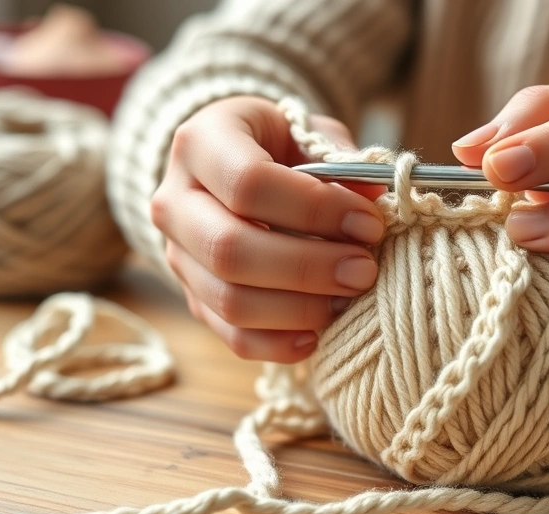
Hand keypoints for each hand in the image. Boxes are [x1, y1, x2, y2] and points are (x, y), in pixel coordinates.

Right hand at [150, 96, 385, 362]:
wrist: (233, 170)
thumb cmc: (280, 147)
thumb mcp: (309, 135)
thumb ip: (340, 162)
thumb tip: (375, 198)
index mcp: (200, 144)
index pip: (248, 183)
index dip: (314, 208)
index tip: (369, 223)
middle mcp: (173, 202)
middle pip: (230, 250)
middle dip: (308, 267)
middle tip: (364, 270)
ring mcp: (177, 256)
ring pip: (229, 300)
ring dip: (299, 308)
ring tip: (347, 298)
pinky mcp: (194, 298)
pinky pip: (231, 335)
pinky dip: (278, 344)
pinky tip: (318, 334)